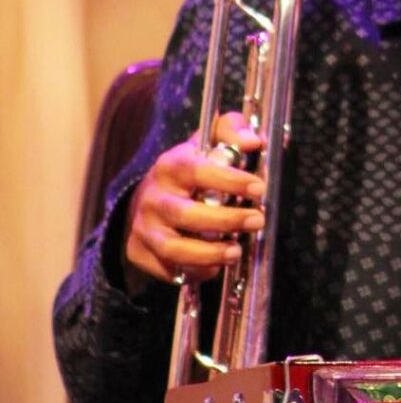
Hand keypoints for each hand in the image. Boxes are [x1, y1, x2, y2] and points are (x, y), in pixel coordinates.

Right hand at [123, 112, 265, 288]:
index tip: (259, 188)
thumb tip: (253, 141)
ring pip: (173, 247)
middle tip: (257, 221)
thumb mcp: (207, 141)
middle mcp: (153, 197)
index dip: (230, 180)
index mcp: (170, 165)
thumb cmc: (189, 168)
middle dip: (226, 220)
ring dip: (209, 253)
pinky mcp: (139, 252)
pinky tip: (215, 266)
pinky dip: (193, 271)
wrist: (148, 196)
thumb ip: (231, 131)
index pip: (198, 171)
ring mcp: (144, 227)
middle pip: (186, 214)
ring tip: (236, 252)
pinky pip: (167, 268)